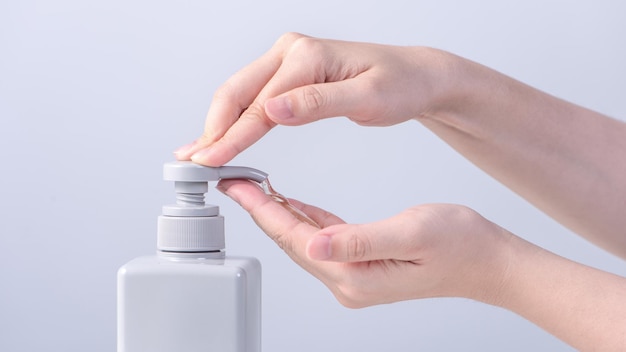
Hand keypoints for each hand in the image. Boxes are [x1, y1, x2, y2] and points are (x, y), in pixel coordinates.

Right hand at [176, 32, 454, 165]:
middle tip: (193, 162)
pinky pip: (255, 97)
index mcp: (307, 56)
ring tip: (198, 153)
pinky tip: (222, 137)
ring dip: (218, 125)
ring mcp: (288, 61)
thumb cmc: (399, 85)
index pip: (260, 103)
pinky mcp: (291, 74)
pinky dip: (236, 120)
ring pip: (241, 94)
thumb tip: (272, 109)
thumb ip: (318, 103)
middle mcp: (291, 52)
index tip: (211, 161)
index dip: (232, 136)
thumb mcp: (367, 97)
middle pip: (237, 92)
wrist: (414, 76)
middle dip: (213, 129)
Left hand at [217, 178, 513, 307]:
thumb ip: (359, 240)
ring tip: (254, 187)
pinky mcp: (362, 264)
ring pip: (304, 239)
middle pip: (292, 241)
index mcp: (355, 276)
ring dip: (279, 213)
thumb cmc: (461, 246)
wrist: (489, 262)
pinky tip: (293, 203)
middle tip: (236, 180)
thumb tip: (314, 243)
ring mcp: (354, 275)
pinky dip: (304, 217)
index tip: (238, 186)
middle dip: (262, 210)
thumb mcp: (410, 233)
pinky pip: (323, 239)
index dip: (264, 210)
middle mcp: (348, 281)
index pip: (296, 239)